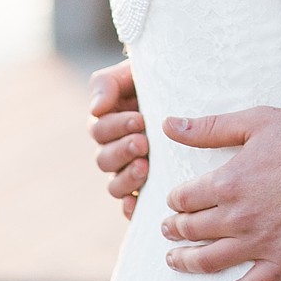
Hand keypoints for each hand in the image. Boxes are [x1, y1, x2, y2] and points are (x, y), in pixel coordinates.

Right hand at [89, 59, 149, 219]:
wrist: (184, 90)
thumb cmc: (155, 79)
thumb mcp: (130, 73)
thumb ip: (107, 84)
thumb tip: (96, 109)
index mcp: (107, 122)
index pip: (100, 131)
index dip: (117, 127)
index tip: (140, 119)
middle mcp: (115, 149)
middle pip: (104, 159)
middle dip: (123, 151)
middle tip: (143, 143)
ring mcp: (129, 169)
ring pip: (115, 184)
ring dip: (126, 178)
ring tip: (144, 168)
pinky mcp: (145, 187)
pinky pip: (130, 205)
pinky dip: (130, 207)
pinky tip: (138, 204)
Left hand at [161, 107, 280, 280]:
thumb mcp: (255, 121)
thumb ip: (209, 127)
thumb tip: (168, 125)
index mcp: (228, 182)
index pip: (185, 198)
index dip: (175, 200)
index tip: (175, 200)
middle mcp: (237, 217)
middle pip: (192, 229)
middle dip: (175, 228)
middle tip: (168, 229)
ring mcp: (258, 244)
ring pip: (208, 261)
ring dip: (185, 261)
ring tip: (174, 259)